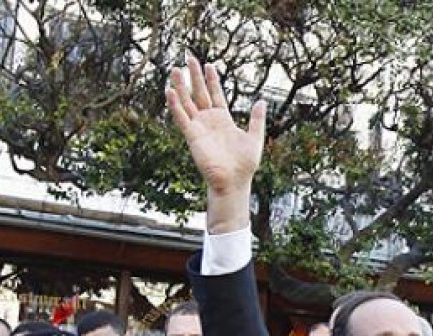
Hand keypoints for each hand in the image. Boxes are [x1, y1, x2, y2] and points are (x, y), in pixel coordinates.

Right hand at [166, 57, 266, 233]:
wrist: (234, 181)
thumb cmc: (245, 164)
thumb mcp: (255, 138)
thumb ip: (257, 120)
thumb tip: (262, 102)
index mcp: (224, 120)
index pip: (216, 95)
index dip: (212, 80)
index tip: (209, 65)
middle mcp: (209, 121)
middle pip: (199, 93)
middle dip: (194, 76)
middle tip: (188, 58)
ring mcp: (199, 128)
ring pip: (187, 102)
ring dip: (180, 86)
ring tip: (174, 69)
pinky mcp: (192, 136)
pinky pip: (181, 118)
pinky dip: (175, 105)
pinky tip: (170, 91)